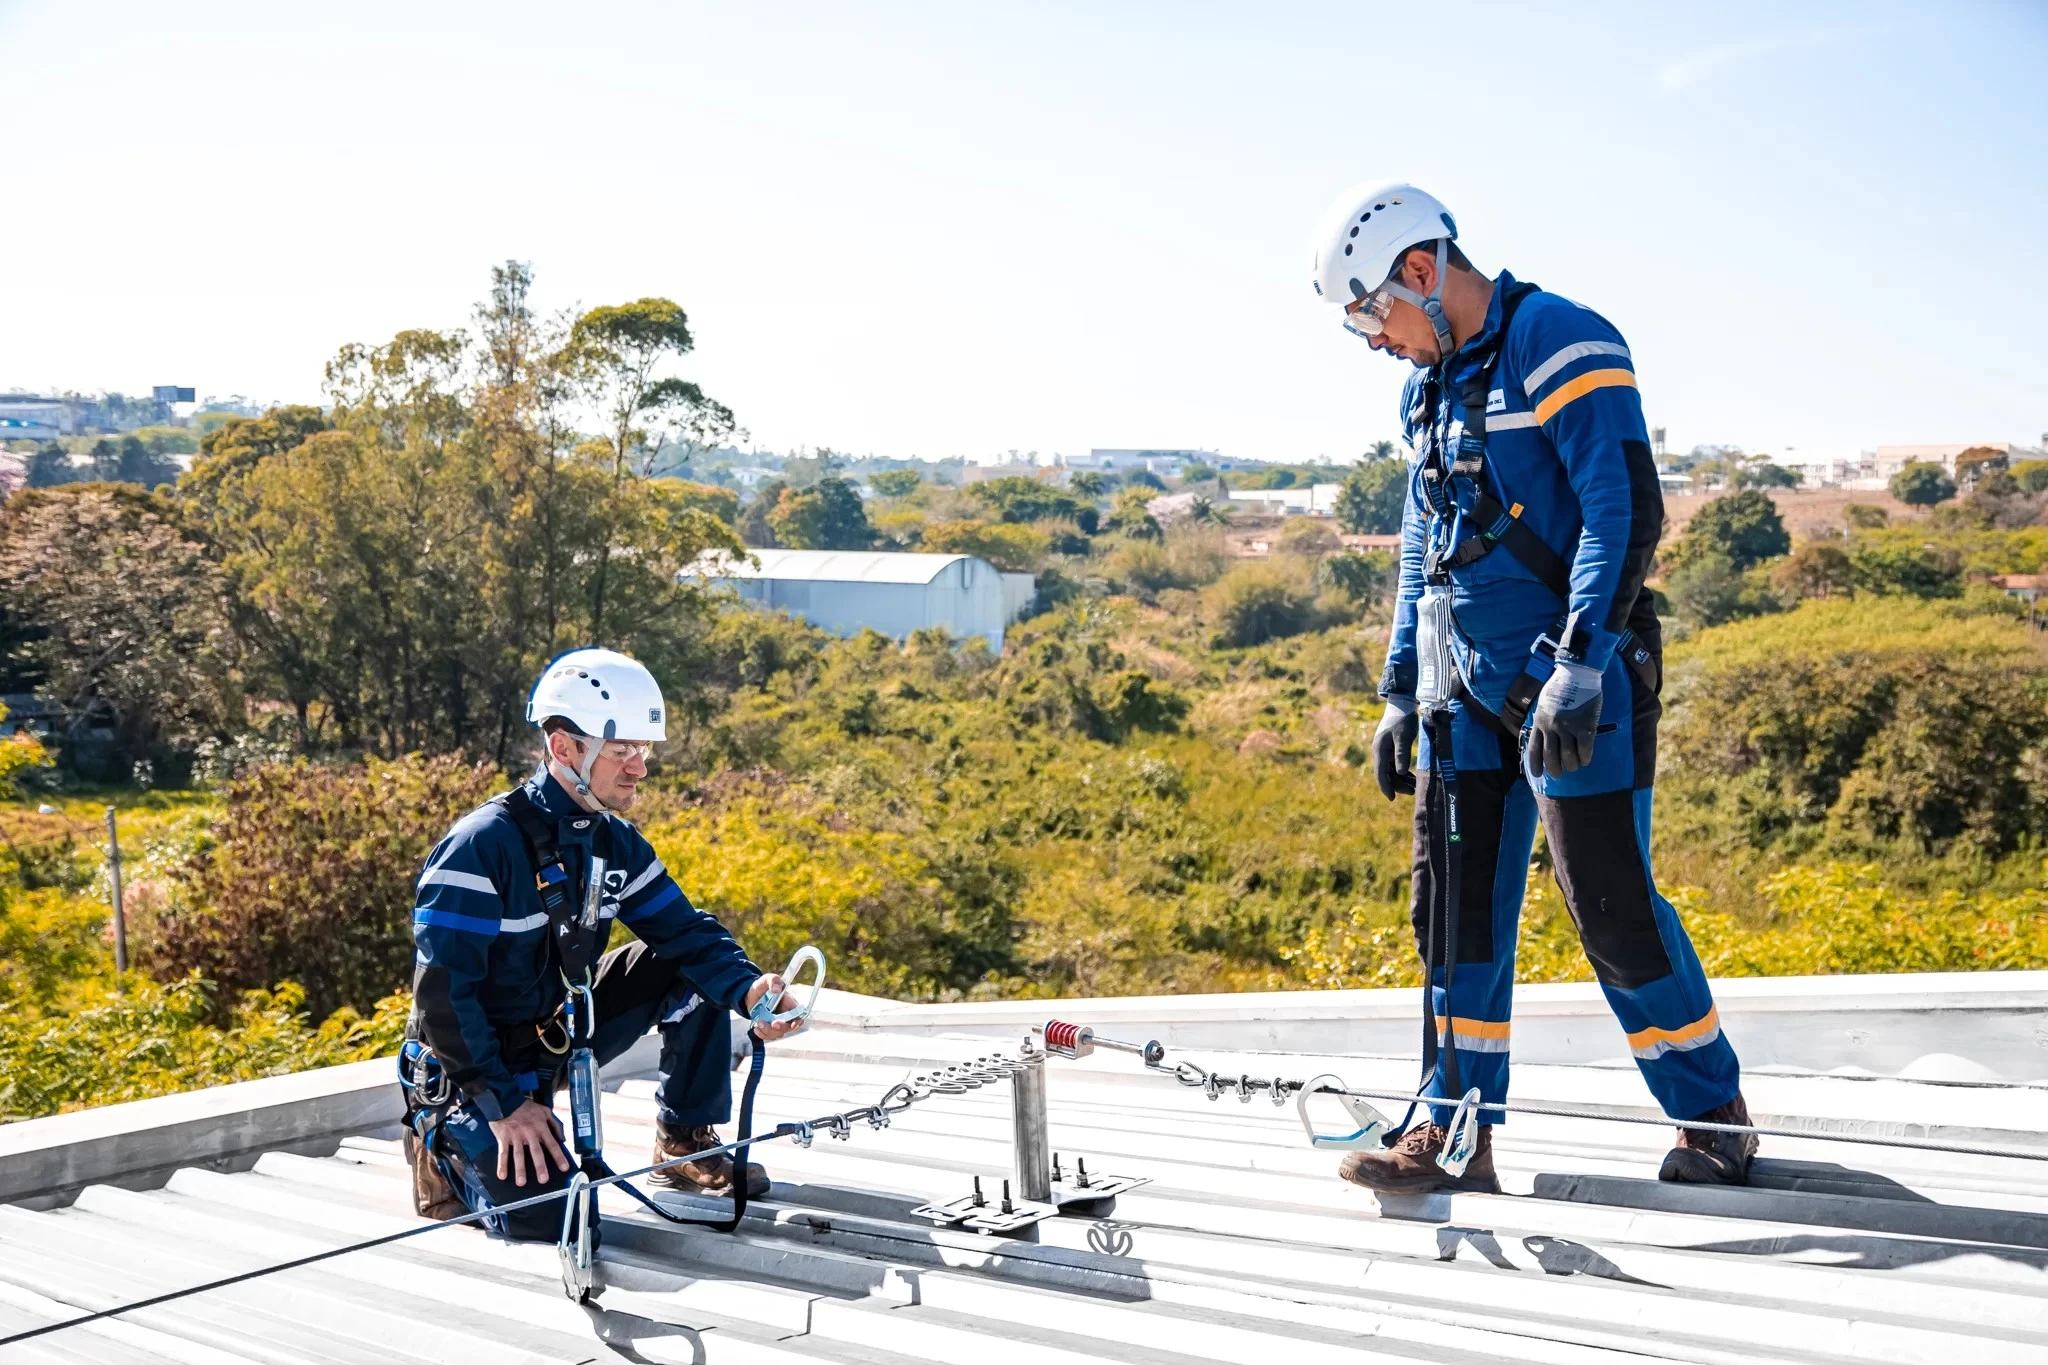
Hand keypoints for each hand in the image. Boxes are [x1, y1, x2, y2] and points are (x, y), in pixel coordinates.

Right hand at [488, 1098, 570, 1186]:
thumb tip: (563, 1138)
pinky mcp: (503, 1138)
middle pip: (536, 1152)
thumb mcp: (545, 1111)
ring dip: (520, 1169)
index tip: (564, 1168)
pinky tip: (502, 1175)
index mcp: (541, 1127)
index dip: (558, 1156)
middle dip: (540, 1166)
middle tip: (543, 1180)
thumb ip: (555, 1124)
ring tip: (521, 1182)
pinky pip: (503, 1153)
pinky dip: (501, 1164)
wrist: (506, 1100)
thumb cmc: (526, 1107)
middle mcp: (529, 1133)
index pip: (552, 1144)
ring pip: (518, 1155)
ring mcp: (515, 1136)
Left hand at [744, 973, 805, 1041]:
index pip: (799, 1015)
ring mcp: (778, 1022)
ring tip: (758, 1023)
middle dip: (780, 1028)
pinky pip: (769, 1036)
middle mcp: (786, 1014)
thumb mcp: (767, 979)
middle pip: (789, 1027)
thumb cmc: (762, 986)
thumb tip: (777, 989)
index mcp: (790, 1003)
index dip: (798, 1021)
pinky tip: (756, 1028)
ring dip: (768, 1031)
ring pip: (778, 1033)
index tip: (792, 1024)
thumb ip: (773, 980)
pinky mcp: (769, 1027)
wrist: (750, 995)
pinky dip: (762, 1034)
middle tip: (771, 1024)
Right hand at [1372, 695, 1419, 799]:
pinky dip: (1403, 773)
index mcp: (1380, 750)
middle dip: (1397, 785)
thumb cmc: (1403, 720)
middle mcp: (1380, 752)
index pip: (1380, 773)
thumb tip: (1401, 773)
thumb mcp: (1403, 736)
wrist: (1401, 705)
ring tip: (1414, 787)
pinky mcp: (1391, 749)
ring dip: (1401, 780)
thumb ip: (1402, 754)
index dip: (1386, 786)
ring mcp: (1385, 751)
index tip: (1392, 798)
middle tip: (1412, 792)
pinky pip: (1395, 765)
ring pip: (1391, 771)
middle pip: (1386, 774)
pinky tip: (1412, 778)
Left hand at [1525, 656, 1602, 779]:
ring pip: (1568, 758)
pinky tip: (1585, 759)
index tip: (1538, 775)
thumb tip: (1543, 739)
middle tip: (1560, 772)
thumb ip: (1542, 722)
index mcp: (1539, 722)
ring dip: (1572, 765)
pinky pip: (1584, 750)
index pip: (1534, 750)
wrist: (1577, 674)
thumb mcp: (1543, 705)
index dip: (1535, 765)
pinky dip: (1585, 758)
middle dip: (1555, 770)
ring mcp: (1568, 728)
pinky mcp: (1585, 727)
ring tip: (1574, 765)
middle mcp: (1551, 727)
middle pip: (1551, 758)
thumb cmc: (1560, 688)